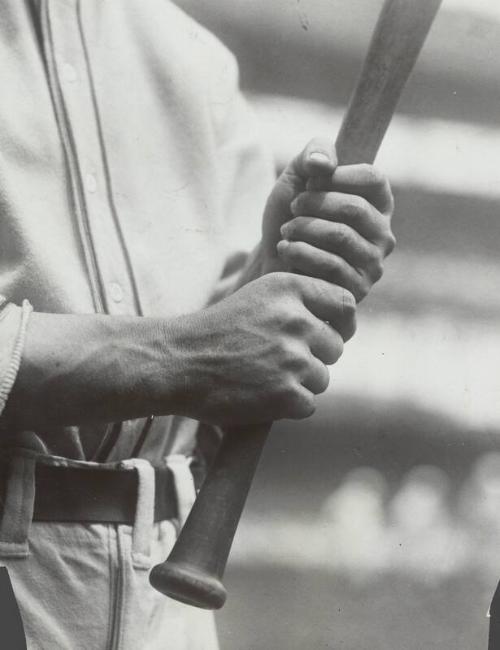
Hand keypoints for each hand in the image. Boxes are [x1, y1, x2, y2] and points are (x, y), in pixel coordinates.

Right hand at [164, 272, 355, 426]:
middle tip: (279, 360)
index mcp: (289, 288)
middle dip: (315, 357)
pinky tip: (261, 394)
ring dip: (299, 383)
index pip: (345, 303)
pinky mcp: (287, 393)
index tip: (326, 333)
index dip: (339, 323)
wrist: (178, 363)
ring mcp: (292, 358)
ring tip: (263, 376)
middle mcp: (296, 319)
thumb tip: (343, 314)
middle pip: (336, 346)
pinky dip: (288, 406)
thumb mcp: (258, 296)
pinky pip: (308, 404)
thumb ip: (299, 299)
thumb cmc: (218, 331)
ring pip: (321, 378)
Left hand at [261, 138, 394, 300]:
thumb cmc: (291, 216)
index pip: (373, 179)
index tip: (310, 182)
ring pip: (340, 236)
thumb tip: (324, 164)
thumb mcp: (297, 175)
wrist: (270, 260)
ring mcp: (372, 264)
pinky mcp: (356, 290)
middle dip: (313, 203)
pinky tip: (286, 249)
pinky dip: (300, 253)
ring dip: (303, 228)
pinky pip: (331, 266)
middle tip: (293, 207)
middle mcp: (383, 235)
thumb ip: (314, 153)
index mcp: (378, 204)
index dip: (337, 176)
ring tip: (286, 230)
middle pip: (354, 208)